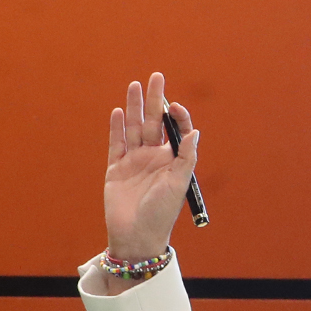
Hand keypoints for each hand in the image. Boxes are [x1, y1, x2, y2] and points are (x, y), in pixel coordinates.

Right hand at [104, 73, 197, 267]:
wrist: (137, 234)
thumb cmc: (162, 212)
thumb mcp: (178, 183)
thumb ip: (186, 157)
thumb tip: (195, 132)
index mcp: (173, 159)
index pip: (176, 130)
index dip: (177, 116)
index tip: (174, 106)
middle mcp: (154, 156)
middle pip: (153, 122)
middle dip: (154, 100)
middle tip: (156, 76)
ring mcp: (134, 160)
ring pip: (133, 128)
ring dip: (134, 107)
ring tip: (134, 85)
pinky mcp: (116, 168)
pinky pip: (116, 143)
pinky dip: (117, 128)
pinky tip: (118, 111)